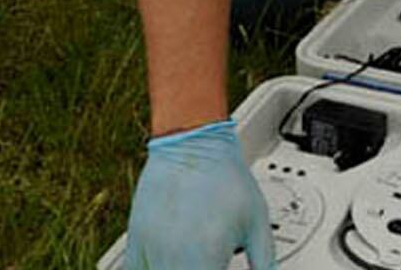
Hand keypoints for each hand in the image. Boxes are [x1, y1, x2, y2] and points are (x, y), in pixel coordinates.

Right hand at [124, 119, 275, 269]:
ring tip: (197, 259)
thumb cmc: (225, 177)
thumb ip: (265, 259)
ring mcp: (151, 253)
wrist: (191, 144)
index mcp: (206, 260)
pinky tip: (173, 261)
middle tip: (213, 262)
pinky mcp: (135, 243)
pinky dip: (155, 269)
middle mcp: (174, 261)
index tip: (227, 268)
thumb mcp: (257, 221)